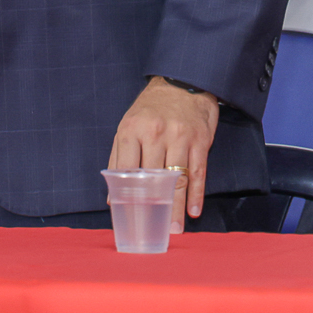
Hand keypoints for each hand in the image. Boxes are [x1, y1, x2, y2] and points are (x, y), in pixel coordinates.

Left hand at [111, 78, 218, 218]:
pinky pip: (198, 171)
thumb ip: (118, 158)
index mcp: (132, 130)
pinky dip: (196, 193)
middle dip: (155, 207)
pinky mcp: (200, 140)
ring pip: (177, 179)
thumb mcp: (128, 124)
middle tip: (155, 231)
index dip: (127, 196)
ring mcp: (180, 137)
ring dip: (176, 207)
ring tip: (175, 228)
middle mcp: (156, 134)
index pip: (127, 170)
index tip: (129, 218)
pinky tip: (193, 210)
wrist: (181, 80)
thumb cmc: (150, 108)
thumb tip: (112, 196)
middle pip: (153, 179)